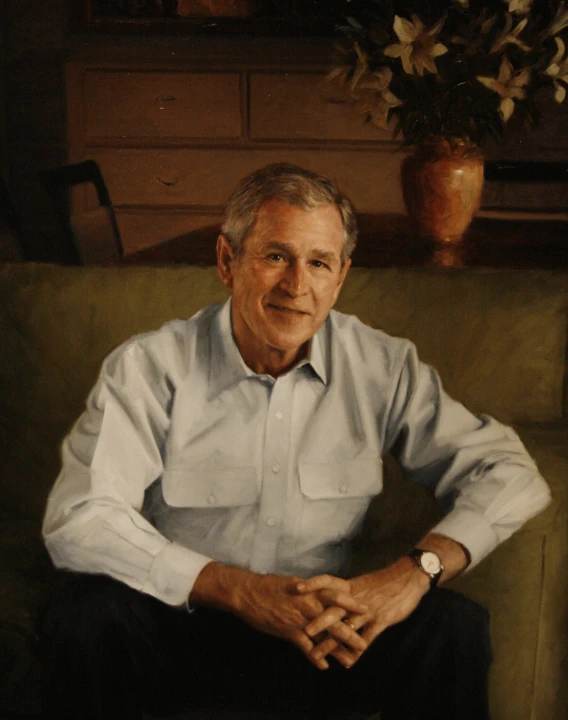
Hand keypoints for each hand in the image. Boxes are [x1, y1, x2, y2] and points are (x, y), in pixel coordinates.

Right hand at [189, 563, 367, 669]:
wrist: (249, 592)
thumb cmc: (271, 586)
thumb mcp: (294, 583)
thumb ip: (310, 590)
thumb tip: (322, 591)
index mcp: (311, 589)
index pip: (337, 595)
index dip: (352, 603)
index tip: (367, 609)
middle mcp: (308, 603)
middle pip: (336, 616)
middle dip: (351, 629)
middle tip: (366, 639)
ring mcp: (300, 617)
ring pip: (324, 634)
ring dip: (338, 648)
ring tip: (351, 659)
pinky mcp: (289, 630)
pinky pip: (306, 646)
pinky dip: (315, 656)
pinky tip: (324, 666)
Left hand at [297, 557, 429, 667]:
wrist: (409, 577)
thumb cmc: (385, 580)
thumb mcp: (363, 584)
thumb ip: (347, 593)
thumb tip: (330, 597)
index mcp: (350, 586)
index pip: (327, 581)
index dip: (312, 584)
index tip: (295, 588)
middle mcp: (356, 598)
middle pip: (333, 609)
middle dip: (318, 621)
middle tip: (303, 632)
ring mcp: (368, 610)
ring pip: (346, 628)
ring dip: (331, 643)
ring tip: (316, 655)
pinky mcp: (381, 621)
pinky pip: (366, 638)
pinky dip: (356, 651)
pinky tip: (348, 663)